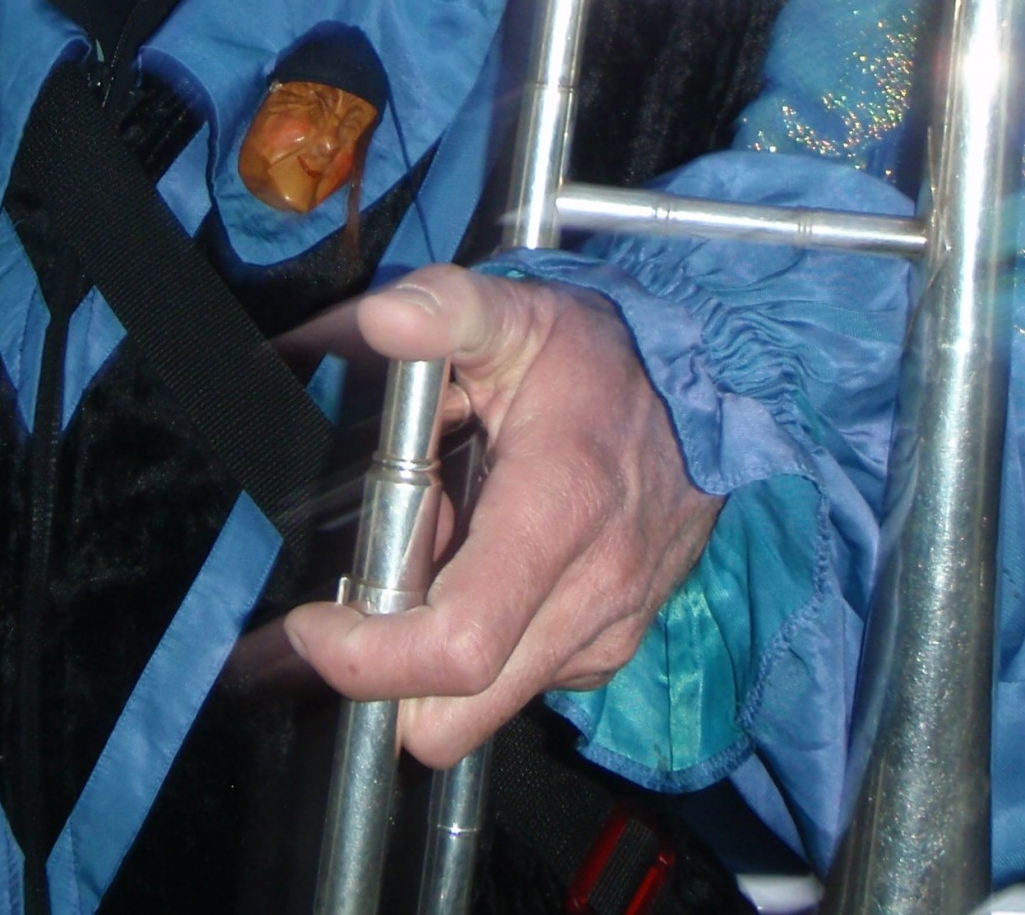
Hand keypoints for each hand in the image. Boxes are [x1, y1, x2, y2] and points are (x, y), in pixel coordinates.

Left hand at [282, 267, 719, 767]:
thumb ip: (447, 308)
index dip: (363, 658)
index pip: (456, 648)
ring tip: (439, 557)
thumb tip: (381, 315)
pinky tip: (486, 568)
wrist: (711, 394)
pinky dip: (484, 647)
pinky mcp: (610, 649)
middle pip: (456, 716)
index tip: (314, 621)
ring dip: (433, 657)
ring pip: (484, 710)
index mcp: (557, 515)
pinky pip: (521, 685)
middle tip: (368, 592)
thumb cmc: (607, 361)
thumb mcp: (520, 316)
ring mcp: (606, 633)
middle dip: (386, 678)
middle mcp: (590, 596)